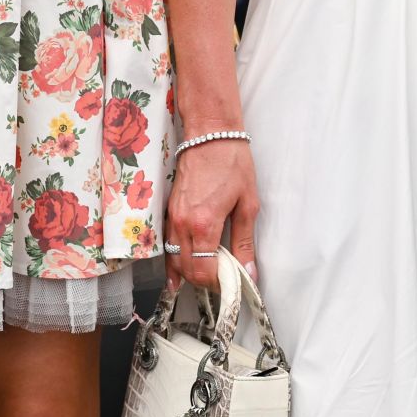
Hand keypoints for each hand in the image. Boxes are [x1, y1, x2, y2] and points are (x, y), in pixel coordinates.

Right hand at [166, 138, 259, 285]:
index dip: (218, 283)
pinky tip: (183, 267)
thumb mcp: (247, 204)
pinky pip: (167, 243)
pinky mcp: (169, 209)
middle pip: (186, 270)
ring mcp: (172, 216)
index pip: (204, 270)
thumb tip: (249, 273)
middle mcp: (183, 223)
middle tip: (223, 281)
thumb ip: (245, 243)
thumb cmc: (231, 163)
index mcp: (204, 224)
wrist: (210, 133)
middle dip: (204, 281)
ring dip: (189, 272)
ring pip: (172, 259)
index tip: (232, 283)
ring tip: (207, 276)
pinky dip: (174, 258)